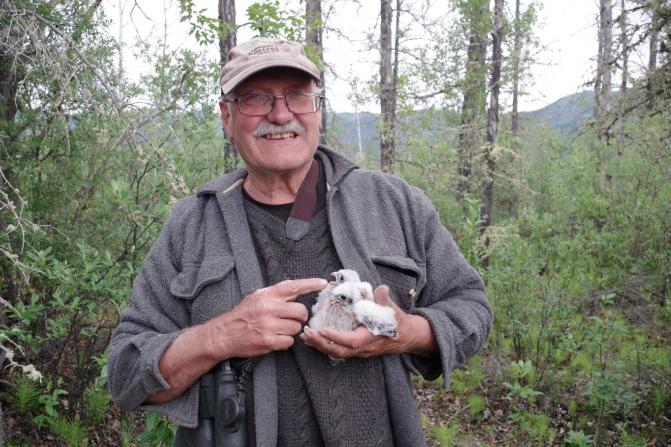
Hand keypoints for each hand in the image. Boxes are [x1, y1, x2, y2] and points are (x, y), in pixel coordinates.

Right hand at [205, 278, 326, 359]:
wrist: (224, 334)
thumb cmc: (242, 316)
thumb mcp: (256, 298)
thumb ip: (275, 295)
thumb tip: (297, 291)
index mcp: (266, 295)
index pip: (292, 286)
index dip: (310, 284)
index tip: (322, 283)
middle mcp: (268, 308)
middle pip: (300, 310)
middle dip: (299, 316)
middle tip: (291, 318)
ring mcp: (268, 325)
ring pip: (296, 327)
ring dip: (291, 330)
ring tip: (278, 329)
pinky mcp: (268, 341)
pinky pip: (289, 341)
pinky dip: (285, 341)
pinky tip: (275, 338)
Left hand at [299, 285, 435, 359]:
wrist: (407, 337)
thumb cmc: (399, 322)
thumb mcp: (394, 310)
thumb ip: (385, 300)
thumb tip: (381, 289)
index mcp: (371, 338)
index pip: (351, 341)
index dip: (336, 337)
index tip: (321, 330)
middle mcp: (363, 348)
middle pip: (339, 351)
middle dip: (321, 344)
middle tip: (306, 333)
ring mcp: (359, 351)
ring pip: (337, 353)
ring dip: (320, 346)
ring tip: (305, 337)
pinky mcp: (356, 351)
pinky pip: (338, 351)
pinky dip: (325, 346)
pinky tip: (314, 340)